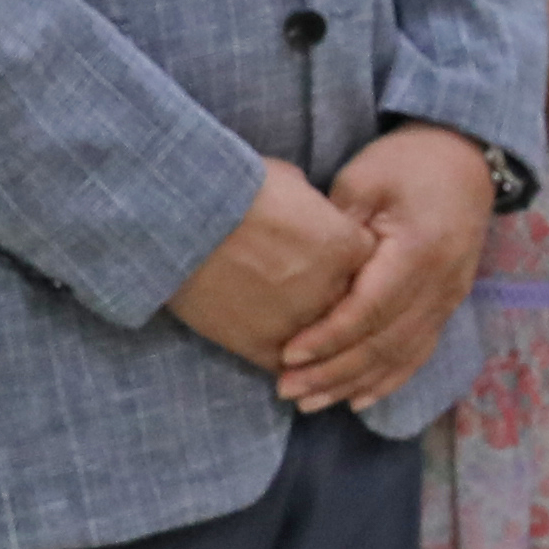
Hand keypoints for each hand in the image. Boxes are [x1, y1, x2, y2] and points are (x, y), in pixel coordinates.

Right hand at [171, 160, 370, 377]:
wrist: (180, 220)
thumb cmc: (233, 188)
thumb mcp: (289, 182)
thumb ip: (313, 206)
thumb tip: (311, 211)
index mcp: (347, 247)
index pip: (369, 264)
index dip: (350, 262)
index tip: (333, 259)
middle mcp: (332, 290)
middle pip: (349, 306)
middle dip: (334, 300)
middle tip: (308, 293)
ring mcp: (299, 323)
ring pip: (322, 344)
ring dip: (313, 340)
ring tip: (294, 332)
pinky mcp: (262, 346)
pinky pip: (286, 366)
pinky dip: (284, 363)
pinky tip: (278, 355)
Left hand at [280, 122, 501, 414]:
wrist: (465, 159)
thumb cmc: (406, 163)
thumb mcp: (363, 179)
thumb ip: (336, 228)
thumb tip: (302, 274)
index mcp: (419, 251)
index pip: (370, 309)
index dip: (329, 337)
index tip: (289, 354)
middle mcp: (440, 285)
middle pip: (384, 343)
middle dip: (333, 372)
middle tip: (287, 389)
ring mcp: (449, 299)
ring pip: (401, 356)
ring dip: (354, 383)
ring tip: (310, 403)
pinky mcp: (448, 305)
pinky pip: (419, 353)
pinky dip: (387, 380)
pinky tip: (357, 400)